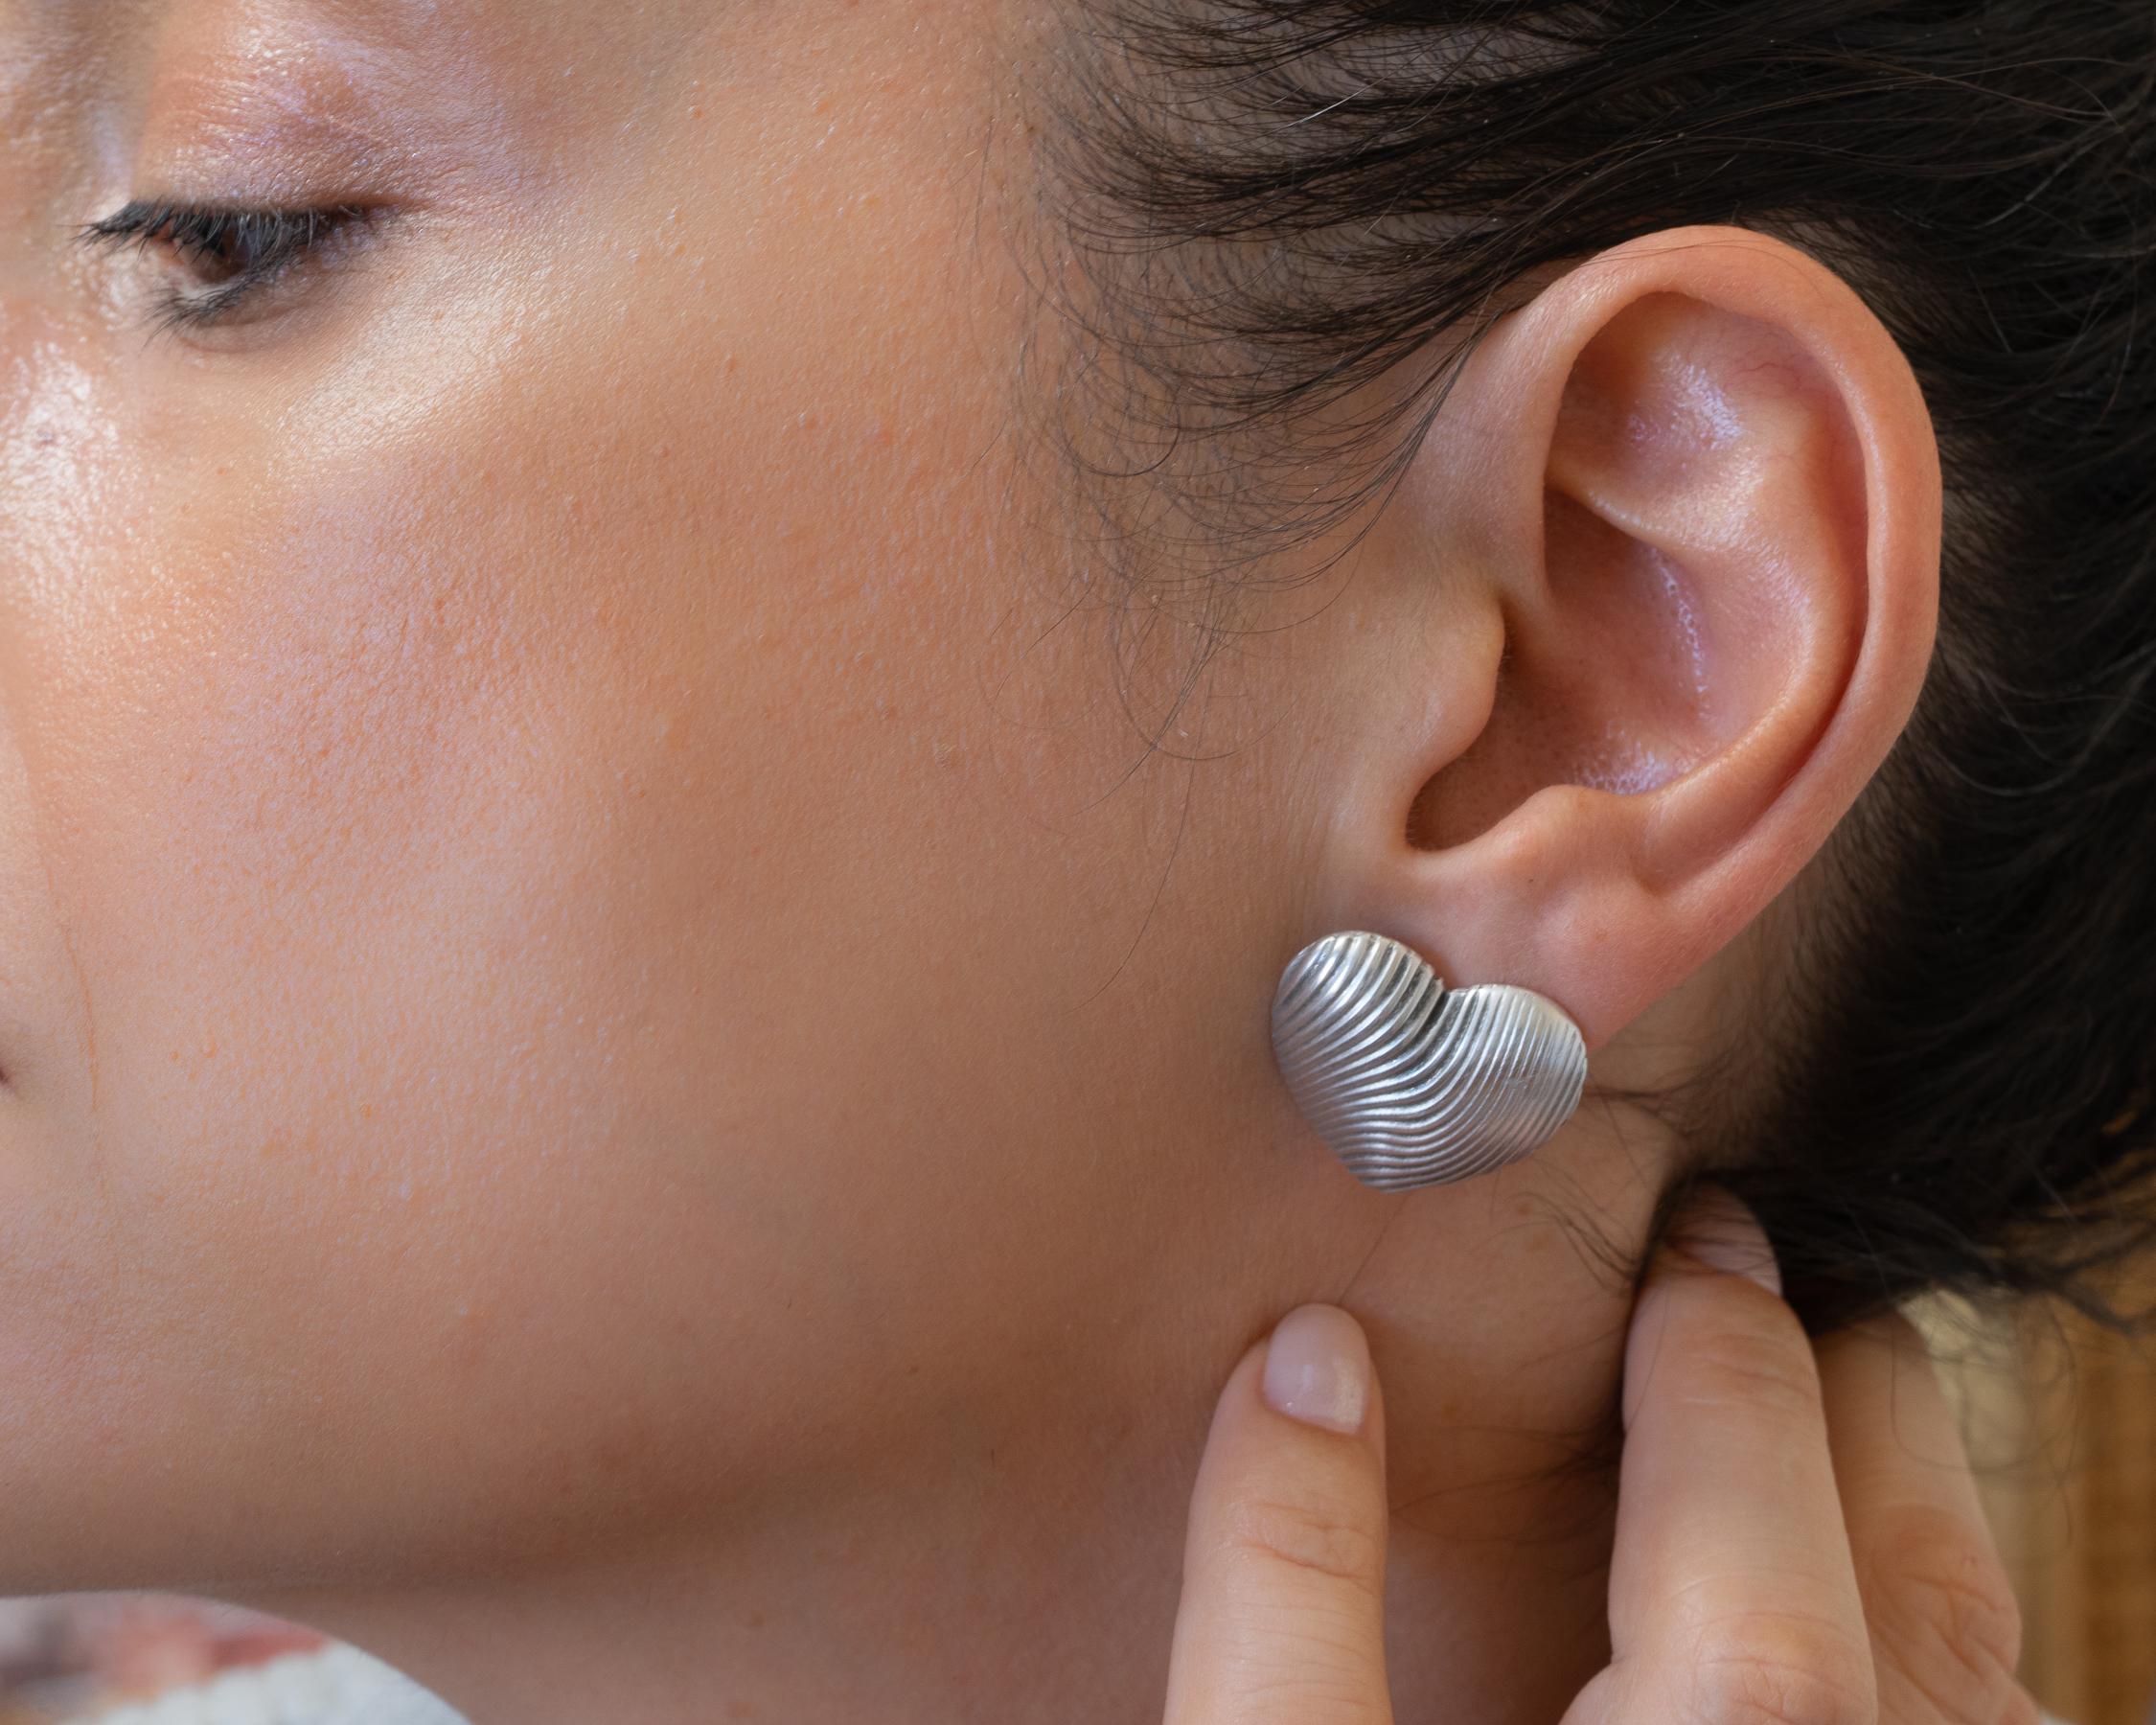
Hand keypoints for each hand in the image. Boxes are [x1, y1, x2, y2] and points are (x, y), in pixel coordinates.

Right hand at [1160, 1193, 2045, 1723]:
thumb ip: (1280, 1598)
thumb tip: (1305, 1361)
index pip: (1745, 1492)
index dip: (1715, 1350)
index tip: (1690, 1243)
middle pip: (1918, 1565)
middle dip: (1846, 1383)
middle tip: (1773, 1277)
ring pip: (1989, 1656)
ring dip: (1920, 1496)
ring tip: (1838, 1389)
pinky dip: (1961, 1640)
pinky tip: (1871, 1595)